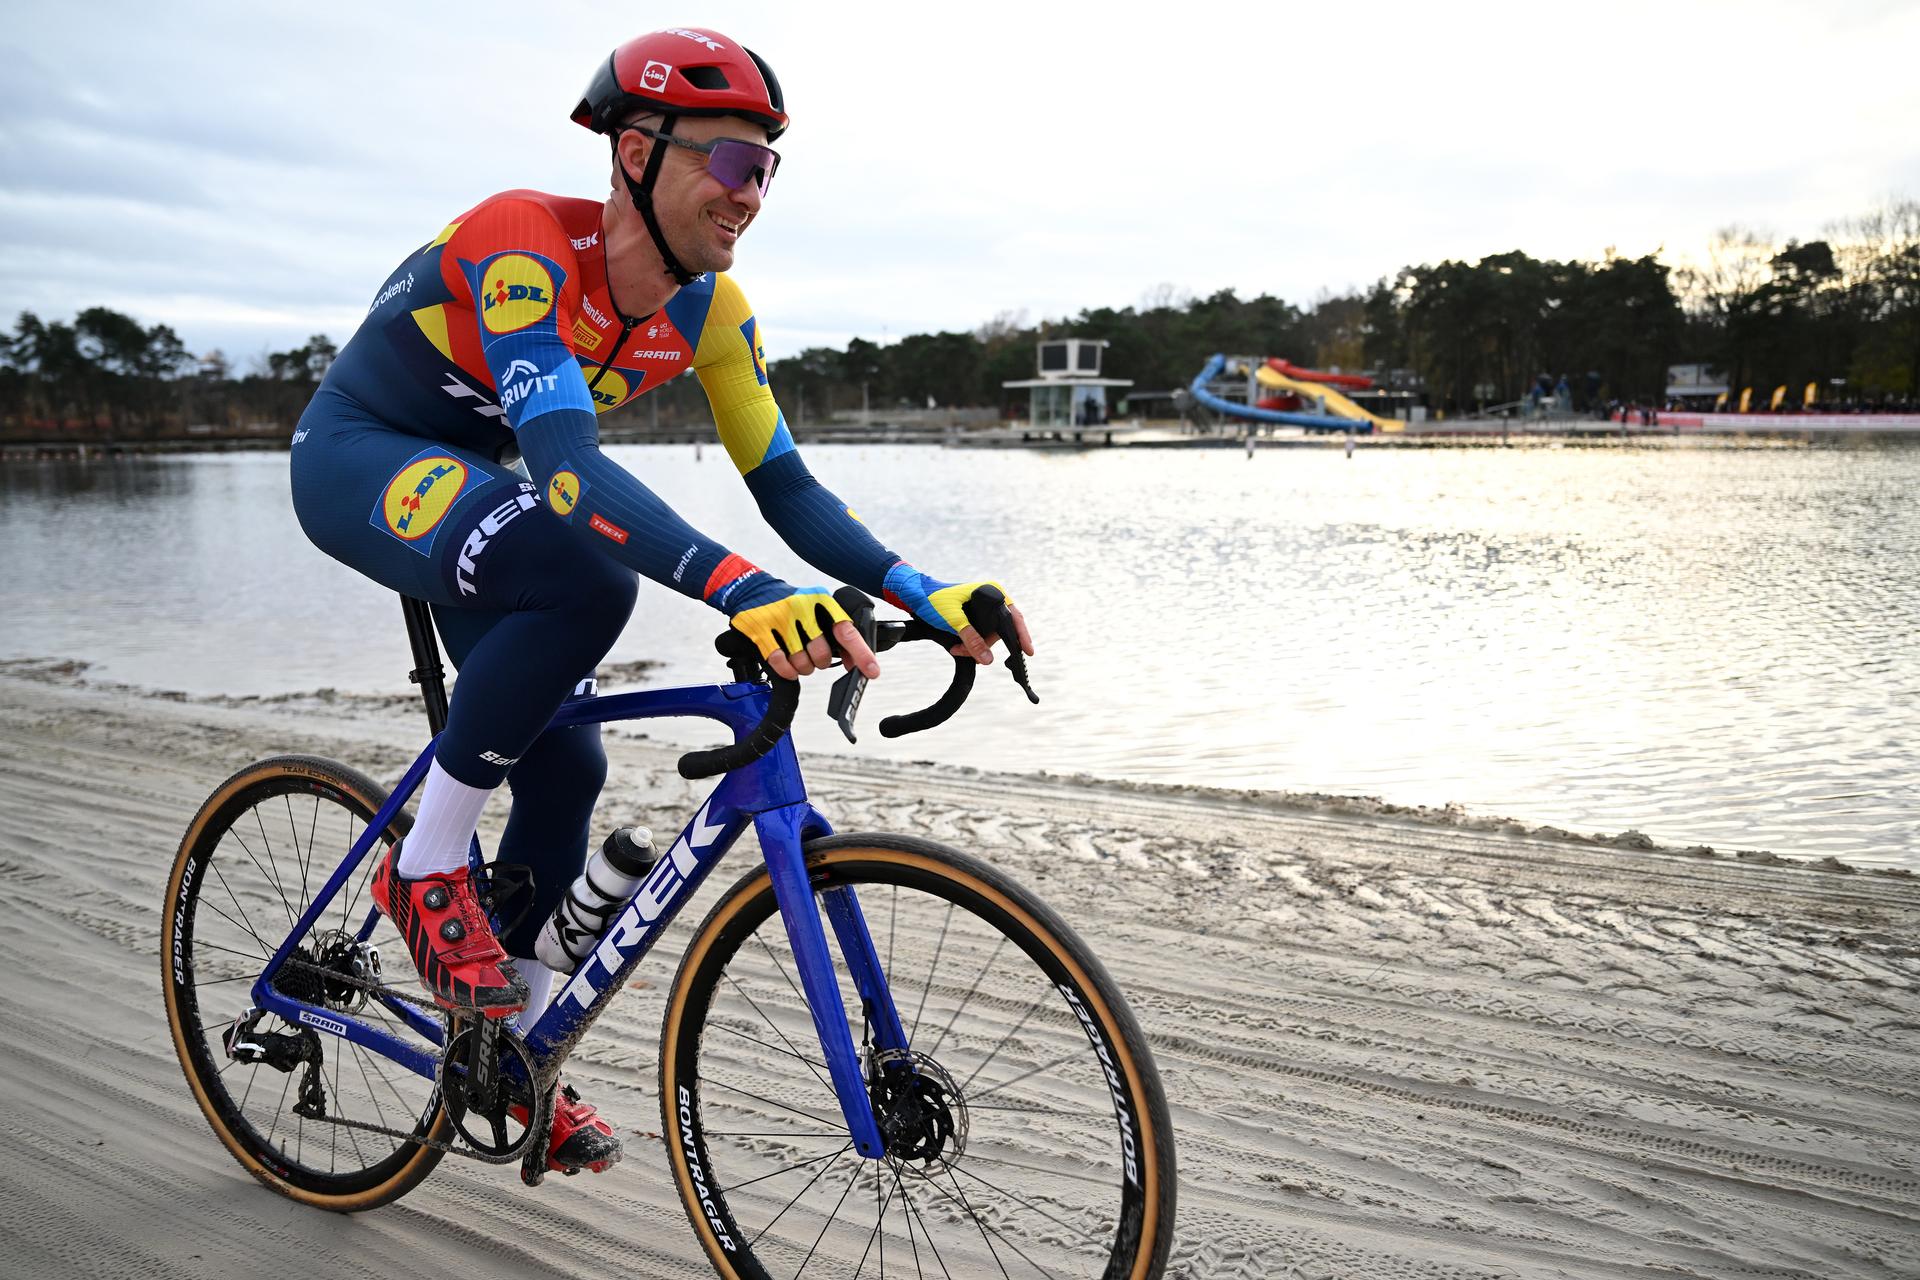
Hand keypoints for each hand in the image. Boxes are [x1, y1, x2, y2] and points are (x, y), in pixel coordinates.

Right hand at [727, 579, 880, 680]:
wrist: (751, 587)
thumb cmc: (791, 603)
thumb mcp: (816, 607)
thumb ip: (836, 631)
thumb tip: (856, 661)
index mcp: (821, 600)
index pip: (847, 631)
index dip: (861, 654)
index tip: (872, 671)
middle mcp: (802, 607)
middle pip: (822, 654)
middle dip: (821, 662)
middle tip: (815, 656)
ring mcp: (780, 617)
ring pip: (801, 662)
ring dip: (803, 668)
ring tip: (800, 657)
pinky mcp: (760, 628)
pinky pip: (779, 662)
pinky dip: (787, 671)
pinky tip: (788, 667)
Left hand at [881, 564, 1035, 665]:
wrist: (914, 595)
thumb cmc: (933, 600)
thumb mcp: (953, 620)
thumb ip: (971, 638)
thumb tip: (988, 658)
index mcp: (992, 591)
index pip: (1014, 617)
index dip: (1022, 635)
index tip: (1028, 651)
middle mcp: (991, 599)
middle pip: (1001, 631)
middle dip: (986, 645)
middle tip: (974, 655)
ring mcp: (983, 609)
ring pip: (988, 636)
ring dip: (975, 647)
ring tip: (959, 649)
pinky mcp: (974, 618)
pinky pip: (979, 636)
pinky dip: (970, 644)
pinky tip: (959, 647)